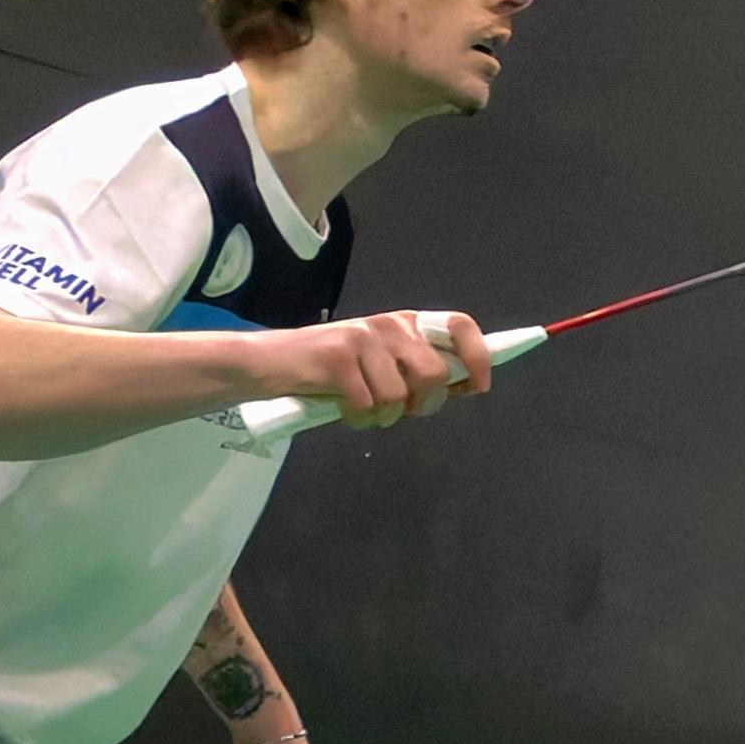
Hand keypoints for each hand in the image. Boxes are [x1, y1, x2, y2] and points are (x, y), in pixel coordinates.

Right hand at [270, 309, 491, 429]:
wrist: (267, 363)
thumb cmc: (328, 370)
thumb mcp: (378, 361)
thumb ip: (415, 368)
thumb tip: (462, 385)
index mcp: (405, 324)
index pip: (459, 325)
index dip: (478, 357)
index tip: (476, 387)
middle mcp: (388, 325)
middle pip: (433, 376)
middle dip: (422, 406)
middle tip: (399, 412)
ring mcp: (362, 338)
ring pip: (399, 397)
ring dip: (384, 417)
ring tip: (363, 410)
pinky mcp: (337, 357)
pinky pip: (368, 406)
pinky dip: (357, 419)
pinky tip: (342, 410)